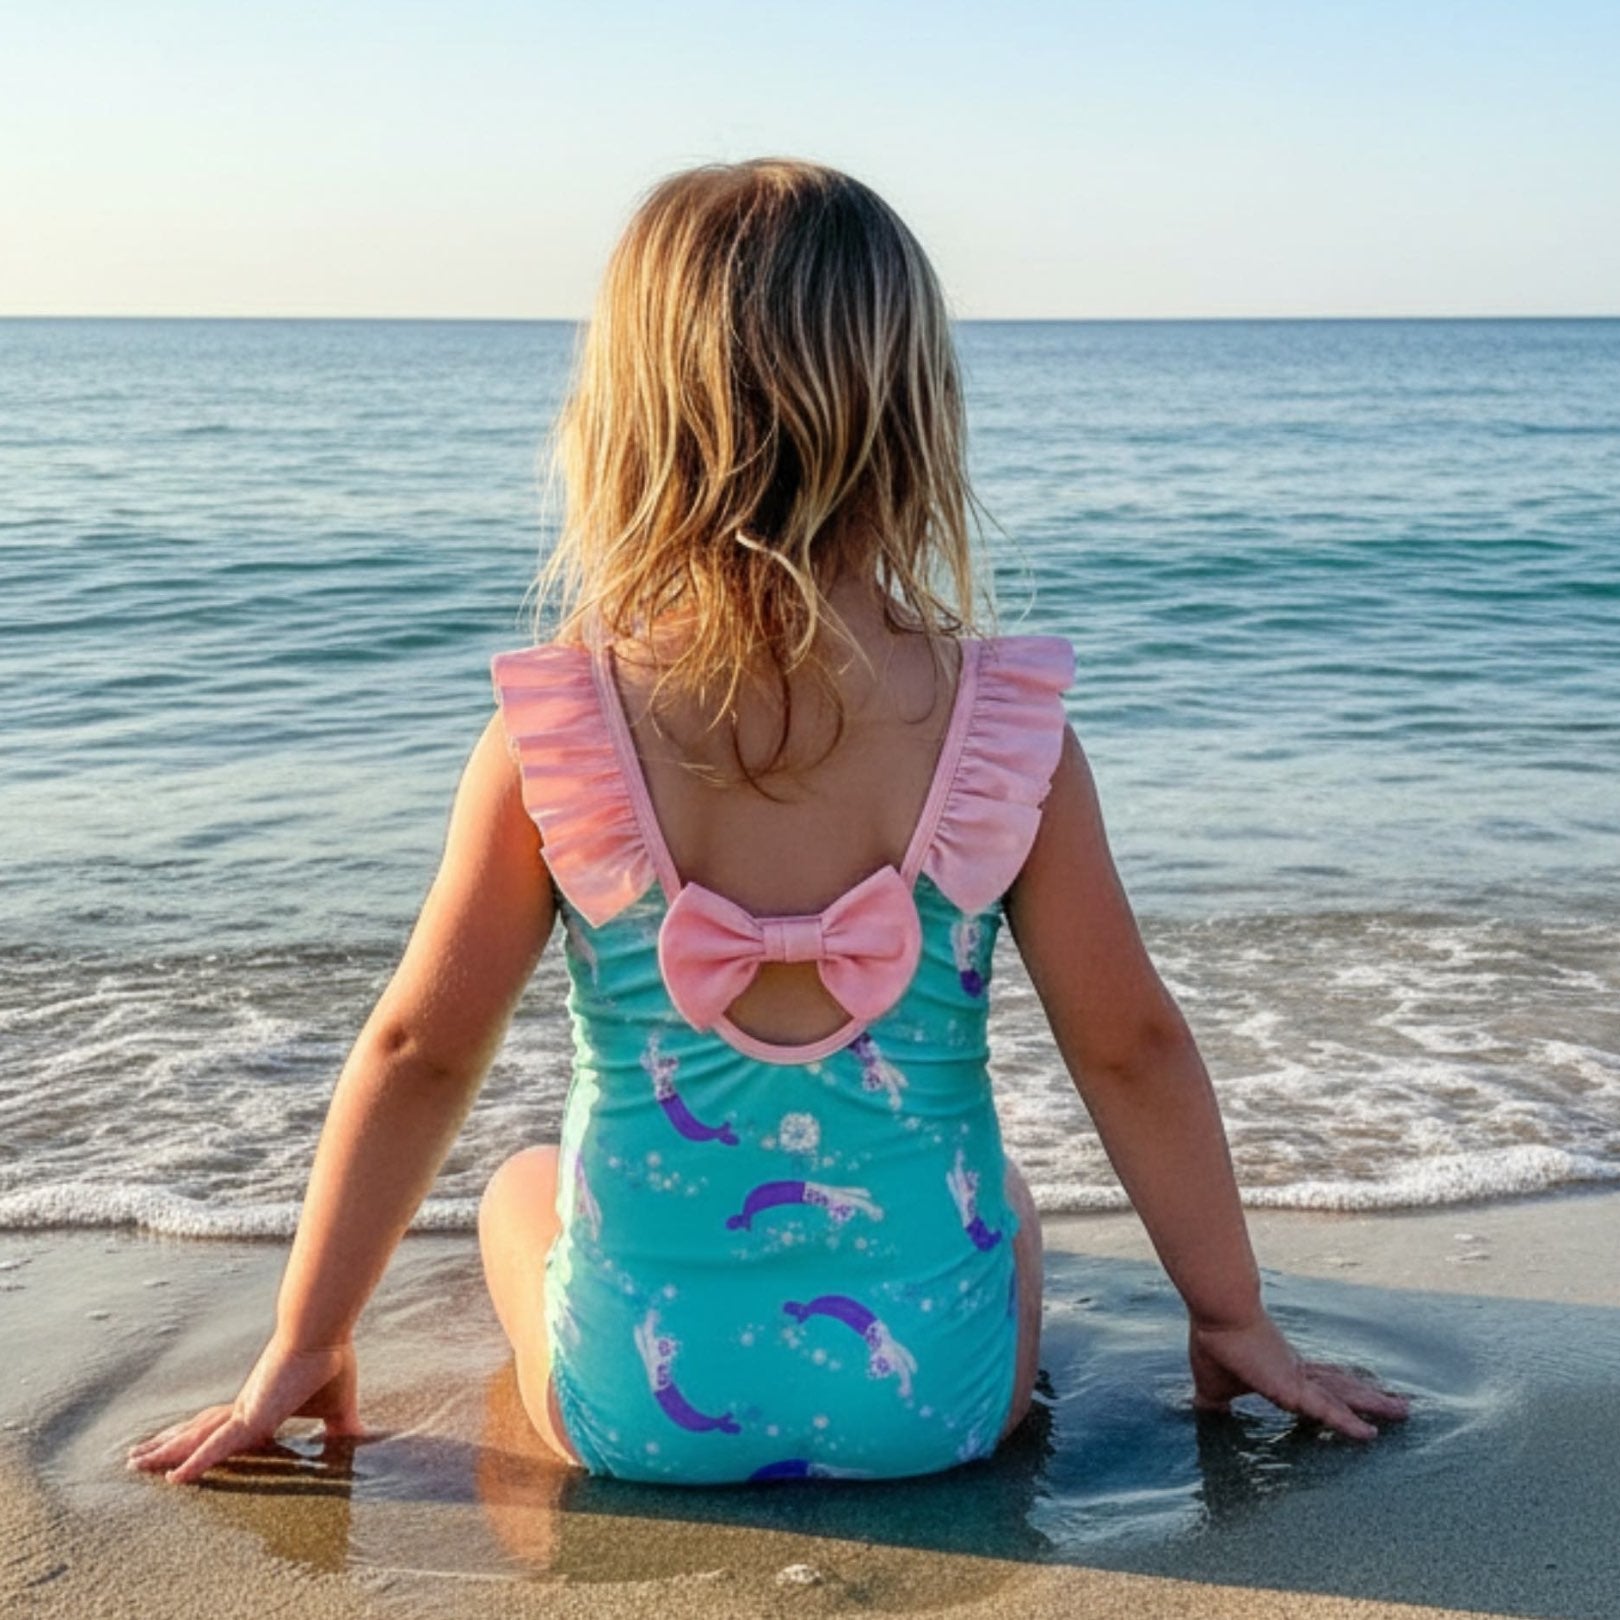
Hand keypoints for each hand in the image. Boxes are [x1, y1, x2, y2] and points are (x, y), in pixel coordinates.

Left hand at [127, 1336, 362, 1484]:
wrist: (324, 1330)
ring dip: (165, 1452)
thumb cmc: (330, 1359)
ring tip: (133, 1464)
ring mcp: (244, 1412)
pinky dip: (196, 1464)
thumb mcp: (338, 1405)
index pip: (221, 1426)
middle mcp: (244, 1407)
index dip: (199, 1438)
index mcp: (260, 1405)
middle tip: (137, 1458)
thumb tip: (361, 1440)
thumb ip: (341, 1426)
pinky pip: (218, 1447)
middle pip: (196, 1430)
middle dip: (168, 1444)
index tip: (180, 1448)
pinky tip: (175, 1481)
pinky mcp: (252, 1417)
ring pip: (196, 1438)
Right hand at [1188, 1310, 1409, 1440]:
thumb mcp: (1213, 1387)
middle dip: (1371, 1398)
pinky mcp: (1292, 1388)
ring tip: (1405, 1412)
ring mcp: (1299, 1379)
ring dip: (1375, 1405)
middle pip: (1343, 1387)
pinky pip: (1326, 1410)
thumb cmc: (1215, 1344)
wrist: (1218, 1313)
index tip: (1361, 1400)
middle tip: (1402, 1407)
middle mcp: (1298, 1373)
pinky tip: (1368, 1435)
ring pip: (1344, 1396)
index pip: (1320, 1385)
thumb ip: (1214, 1406)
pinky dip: (1347, 1423)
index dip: (1341, 1394)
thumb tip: (1203, 1415)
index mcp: (1283, 1372)